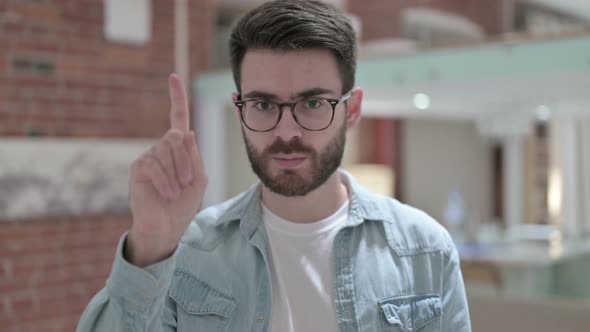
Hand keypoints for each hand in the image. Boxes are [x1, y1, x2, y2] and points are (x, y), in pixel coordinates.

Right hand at [126, 73, 206, 266]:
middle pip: (176, 137)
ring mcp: (148, 157)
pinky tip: (167, 194)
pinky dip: (166, 181)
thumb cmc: (184, 205)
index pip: (177, 117)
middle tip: (188, 182)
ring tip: (176, 192)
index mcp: (179, 149)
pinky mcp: (138, 168)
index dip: (176, 97)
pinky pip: (155, 165)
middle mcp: (162, 148)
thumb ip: (195, 157)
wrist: (167, 227)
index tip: (173, 76)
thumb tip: (187, 131)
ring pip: (167, 151)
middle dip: (186, 161)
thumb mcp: (199, 180)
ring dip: (177, 173)